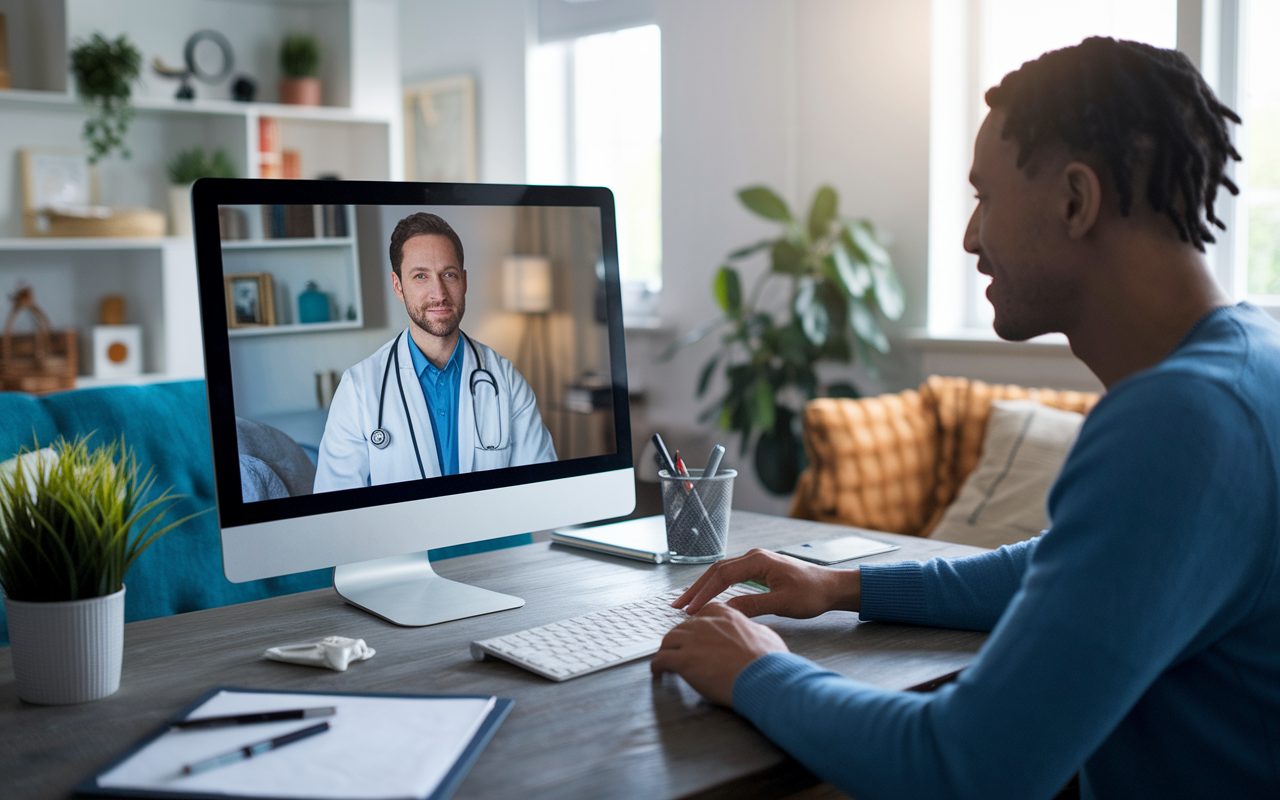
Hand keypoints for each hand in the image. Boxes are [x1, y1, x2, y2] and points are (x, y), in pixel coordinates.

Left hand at [650, 603, 787, 705]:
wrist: (764, 677)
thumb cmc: (769, 661)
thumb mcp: (765, 635)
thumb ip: (752, 630)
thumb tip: (753, 633)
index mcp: (725, 615)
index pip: (702, 613)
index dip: (696, 625)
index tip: (694, 633)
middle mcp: (705, 623)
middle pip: (682, 627)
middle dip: (680, 639)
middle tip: (679, 650)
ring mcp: (692, 640)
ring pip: (668, 640)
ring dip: (667, 650)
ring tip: (666, 660)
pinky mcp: (684, 660)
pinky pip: (661, 659)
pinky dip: (658, 666)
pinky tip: (659, 672)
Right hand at [672, 548, 860, 618]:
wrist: (831, 587)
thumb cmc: (811, 593)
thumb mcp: (783, 602)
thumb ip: (753, 605)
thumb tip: (725, 610)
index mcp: (758, 560)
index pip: (722, 576)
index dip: (704, 593)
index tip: (691, 609)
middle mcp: (753, 557)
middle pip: (716, 571)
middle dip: (696, 589)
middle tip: (678, 606)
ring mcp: (754, 562)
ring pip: (721, 573)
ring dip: (703, 588)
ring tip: (687, 603)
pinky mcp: (757, 570)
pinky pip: (729, 577)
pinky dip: (715, 587)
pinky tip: (708, 598)